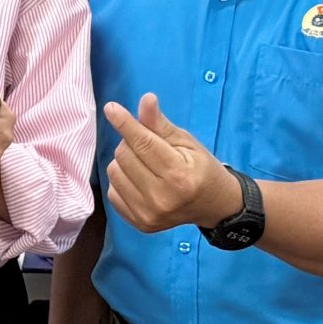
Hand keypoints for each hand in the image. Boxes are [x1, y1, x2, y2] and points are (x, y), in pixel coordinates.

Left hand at [102, 94, 235, 235]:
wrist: (212, 205)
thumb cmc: (200, 168)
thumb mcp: (187, 142)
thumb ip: (161, 124)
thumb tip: (146, 100)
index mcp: (179, 176)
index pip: (143, 143)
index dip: (125, 123)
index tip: (111, 108)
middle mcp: (161, 198)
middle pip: (124, 154)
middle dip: (131, 142)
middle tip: (149, 146)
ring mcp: (148, 214)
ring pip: (114, 171)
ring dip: (124, 161)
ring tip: (146, 164)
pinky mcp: (139, 223)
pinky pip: (112, 190)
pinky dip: (122, 180)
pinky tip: (141, 181)